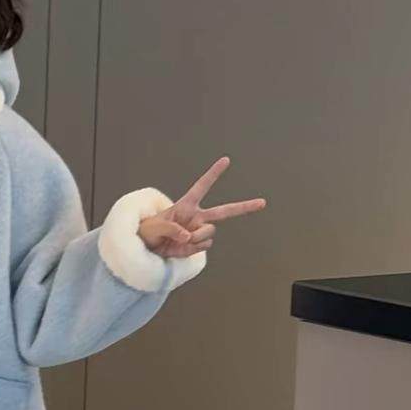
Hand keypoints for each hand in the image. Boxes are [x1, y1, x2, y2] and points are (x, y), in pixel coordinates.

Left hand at [137, 157, 266, 257]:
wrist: (147, 249)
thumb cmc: (147, 231)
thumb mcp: (154, 227)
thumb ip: (171, 229)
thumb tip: (188, 236)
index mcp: (186, 205)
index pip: (202, 186)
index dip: (213, 173)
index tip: (226, 160)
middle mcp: (196, 217)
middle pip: (224, 211)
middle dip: (244, 207)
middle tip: (263, 202)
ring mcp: (198, 231)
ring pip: (209, 233)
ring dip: (196, 238)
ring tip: (180, 240)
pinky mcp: (197, 245)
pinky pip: (203, 246)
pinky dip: (192, 249)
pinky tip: (181, 248)